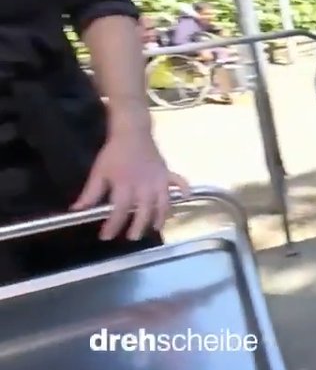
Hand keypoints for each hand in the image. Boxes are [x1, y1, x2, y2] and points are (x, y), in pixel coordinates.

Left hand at [71, 131, 186, 240]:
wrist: (132, 132)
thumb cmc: (113, 153)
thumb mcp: (98, 172)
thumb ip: (90, 193)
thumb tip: (77, 210)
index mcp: (125, 185)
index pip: (119, 210)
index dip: (112, 225)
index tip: (106, 236)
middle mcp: (144, 186)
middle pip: (144, 211)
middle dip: (138, 226)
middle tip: (132, 237)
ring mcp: (159, 180)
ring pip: (163, 203)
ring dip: (160, 217)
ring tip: (155, 228)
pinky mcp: (167, 173)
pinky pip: (179, 182)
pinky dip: (183, 190)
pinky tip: (186, 198)